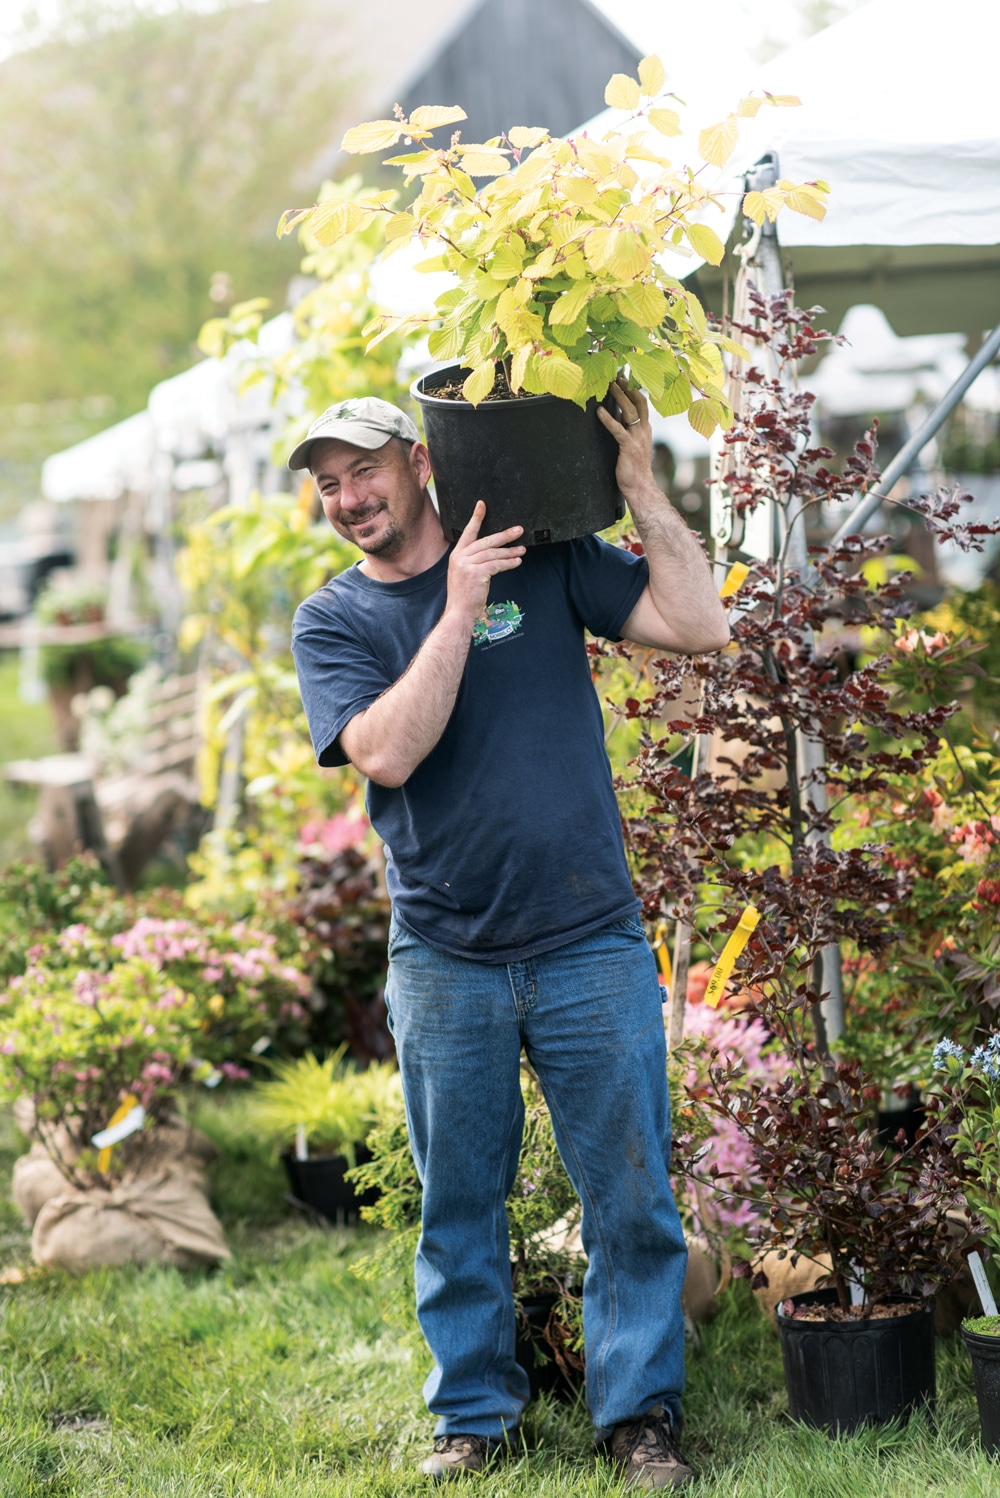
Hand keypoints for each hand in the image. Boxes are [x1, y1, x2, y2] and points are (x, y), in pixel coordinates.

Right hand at [445, 501, 523, 631]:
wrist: (459, 612)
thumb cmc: (464, 595)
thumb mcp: (463, 573)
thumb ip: (473, 560)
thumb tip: (493, 552)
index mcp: (457, 554)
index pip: (468, 532)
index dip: (476, 517)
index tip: (482, 504)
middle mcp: (460, 557)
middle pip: (486, 541)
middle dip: (504, 535)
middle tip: (518, 530)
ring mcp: (467, 565)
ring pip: (494, 553)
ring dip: (510, 552)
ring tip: (522, 550)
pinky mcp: (476, 574)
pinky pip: (497, 565)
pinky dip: (509, 563)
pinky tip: (517, 562)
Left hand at [596, 378, 657, 508]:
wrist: (640, 487)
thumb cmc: (635, 469)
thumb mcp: (633, 446)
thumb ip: (629, 432)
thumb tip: (619, 419)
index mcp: (645, 429)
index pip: (642, 404)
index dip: (634, 390)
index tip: (626, 378)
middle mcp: (643, 430)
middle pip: (638, 402)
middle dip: (628, 387)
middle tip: (618, 375)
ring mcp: (637, 438)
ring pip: (629, 411)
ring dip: (619, 397)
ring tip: (610, 386)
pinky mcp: (628, 446)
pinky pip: (618, 429)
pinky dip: (608, 419)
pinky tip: (599, 412)